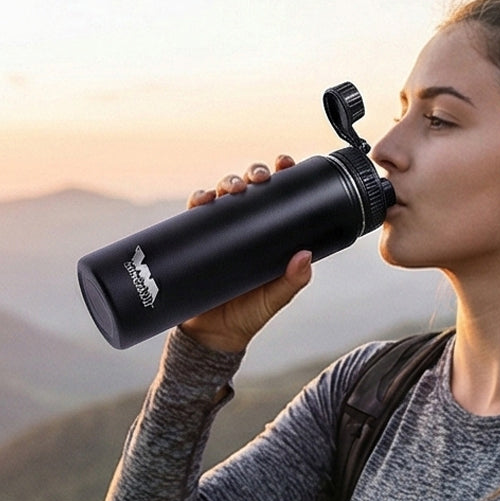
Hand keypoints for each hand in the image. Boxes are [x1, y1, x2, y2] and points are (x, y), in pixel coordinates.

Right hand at [179, 156, 311, 352]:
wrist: (212, 336)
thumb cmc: (247, 317)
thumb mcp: (274, 299)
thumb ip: (291, 281)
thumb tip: (305, 256)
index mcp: (267, 236)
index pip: (276, 199)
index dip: (281, 177)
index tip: (285, 164)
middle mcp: (244, 229)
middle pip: (249, 189)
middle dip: (253, 174)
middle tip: (259, 178)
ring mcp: (219, 232)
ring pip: (223, 195)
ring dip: (228, 182)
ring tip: (233, 188)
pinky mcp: (196, 239)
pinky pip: (195, 213)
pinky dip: (199, 200)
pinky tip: (204, 198)